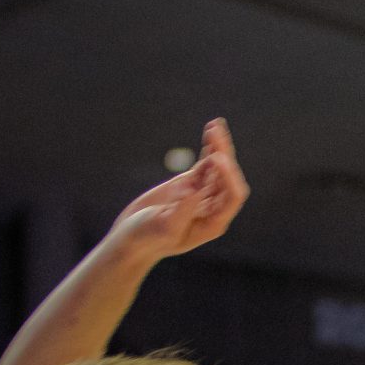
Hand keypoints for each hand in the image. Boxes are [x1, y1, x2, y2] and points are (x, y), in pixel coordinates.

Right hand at [108, 118, 248, 263]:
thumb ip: (182, 209)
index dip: (228, 176)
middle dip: (224, 155)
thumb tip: (196, 188)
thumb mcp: (164, 226)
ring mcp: (203, 193)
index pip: (231, 196)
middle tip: (216, 133)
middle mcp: (213, 207)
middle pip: (227, 178)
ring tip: (215, 125)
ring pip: (217, 167)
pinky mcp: (191, 183)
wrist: (132, 237)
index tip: (216, 158)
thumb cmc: (147, 238)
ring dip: (218, 146)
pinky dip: (209, 147)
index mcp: (213, 222)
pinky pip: (205, 163)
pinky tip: (211, 130)